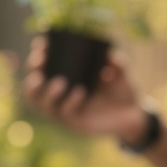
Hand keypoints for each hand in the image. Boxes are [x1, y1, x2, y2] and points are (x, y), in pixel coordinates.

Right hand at [23, 37, 144, 139]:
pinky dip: (69, 102)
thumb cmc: (122, 90)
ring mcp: (63, 109)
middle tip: (40, 62)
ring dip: (44, 92)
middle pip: (34, 84)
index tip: (41, 44)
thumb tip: (109, 56)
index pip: (43, 66)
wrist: (133, 115)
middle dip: (33, 71)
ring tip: (58, 82)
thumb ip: (118, 63)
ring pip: (40, 103)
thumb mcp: (121, 73)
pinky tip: (80, 92)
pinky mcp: (72, 122)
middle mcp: (59, 94)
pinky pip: (64, 113)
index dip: (37, 55)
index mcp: (65, 77)